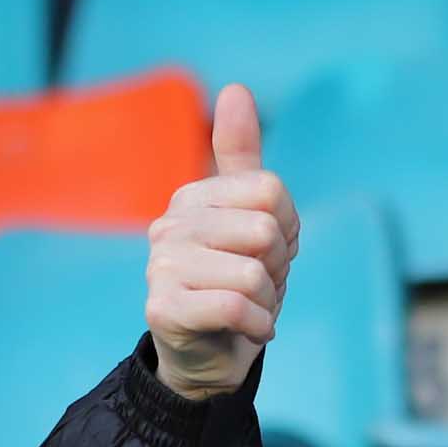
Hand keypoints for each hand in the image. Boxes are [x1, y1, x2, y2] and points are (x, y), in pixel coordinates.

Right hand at [146, 84, 298, 400]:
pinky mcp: (162, 309)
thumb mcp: (248, 217)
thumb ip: (241, 156)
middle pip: (264, 230)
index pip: (271, 191)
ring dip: (269, 301)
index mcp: (192, 196)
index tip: (268, 253)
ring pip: (253, 273)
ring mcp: (160, 266)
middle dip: (277, 268)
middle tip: (257, 285)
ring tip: (249, 308)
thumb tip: (234, 88)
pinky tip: (247, 331)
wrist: (207, 357)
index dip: (287, 228)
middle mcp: (169, 225)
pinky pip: (238, 307)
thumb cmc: (233, 284)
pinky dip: (258, 326)